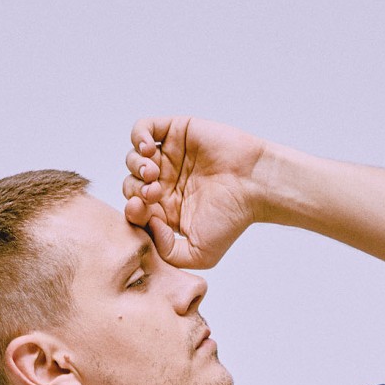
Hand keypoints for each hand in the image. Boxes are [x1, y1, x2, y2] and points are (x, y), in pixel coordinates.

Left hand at [123, 115, 268, 268]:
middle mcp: (166, 183)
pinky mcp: (175, 133)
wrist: (254, 186)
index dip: (132, 210)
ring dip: (136, 166)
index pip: (135, 211)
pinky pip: (142, 129)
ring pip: (134, 159)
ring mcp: (170, 157)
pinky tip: (148, 150)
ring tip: (154, 172)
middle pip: (131, 184)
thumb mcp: (200, 255)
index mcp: (167, 211)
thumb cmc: (232, 220)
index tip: (143, 209)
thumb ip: (168, 253)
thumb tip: (149, 225)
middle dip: (135, 189)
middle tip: (154, 192)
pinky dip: (138, 137)